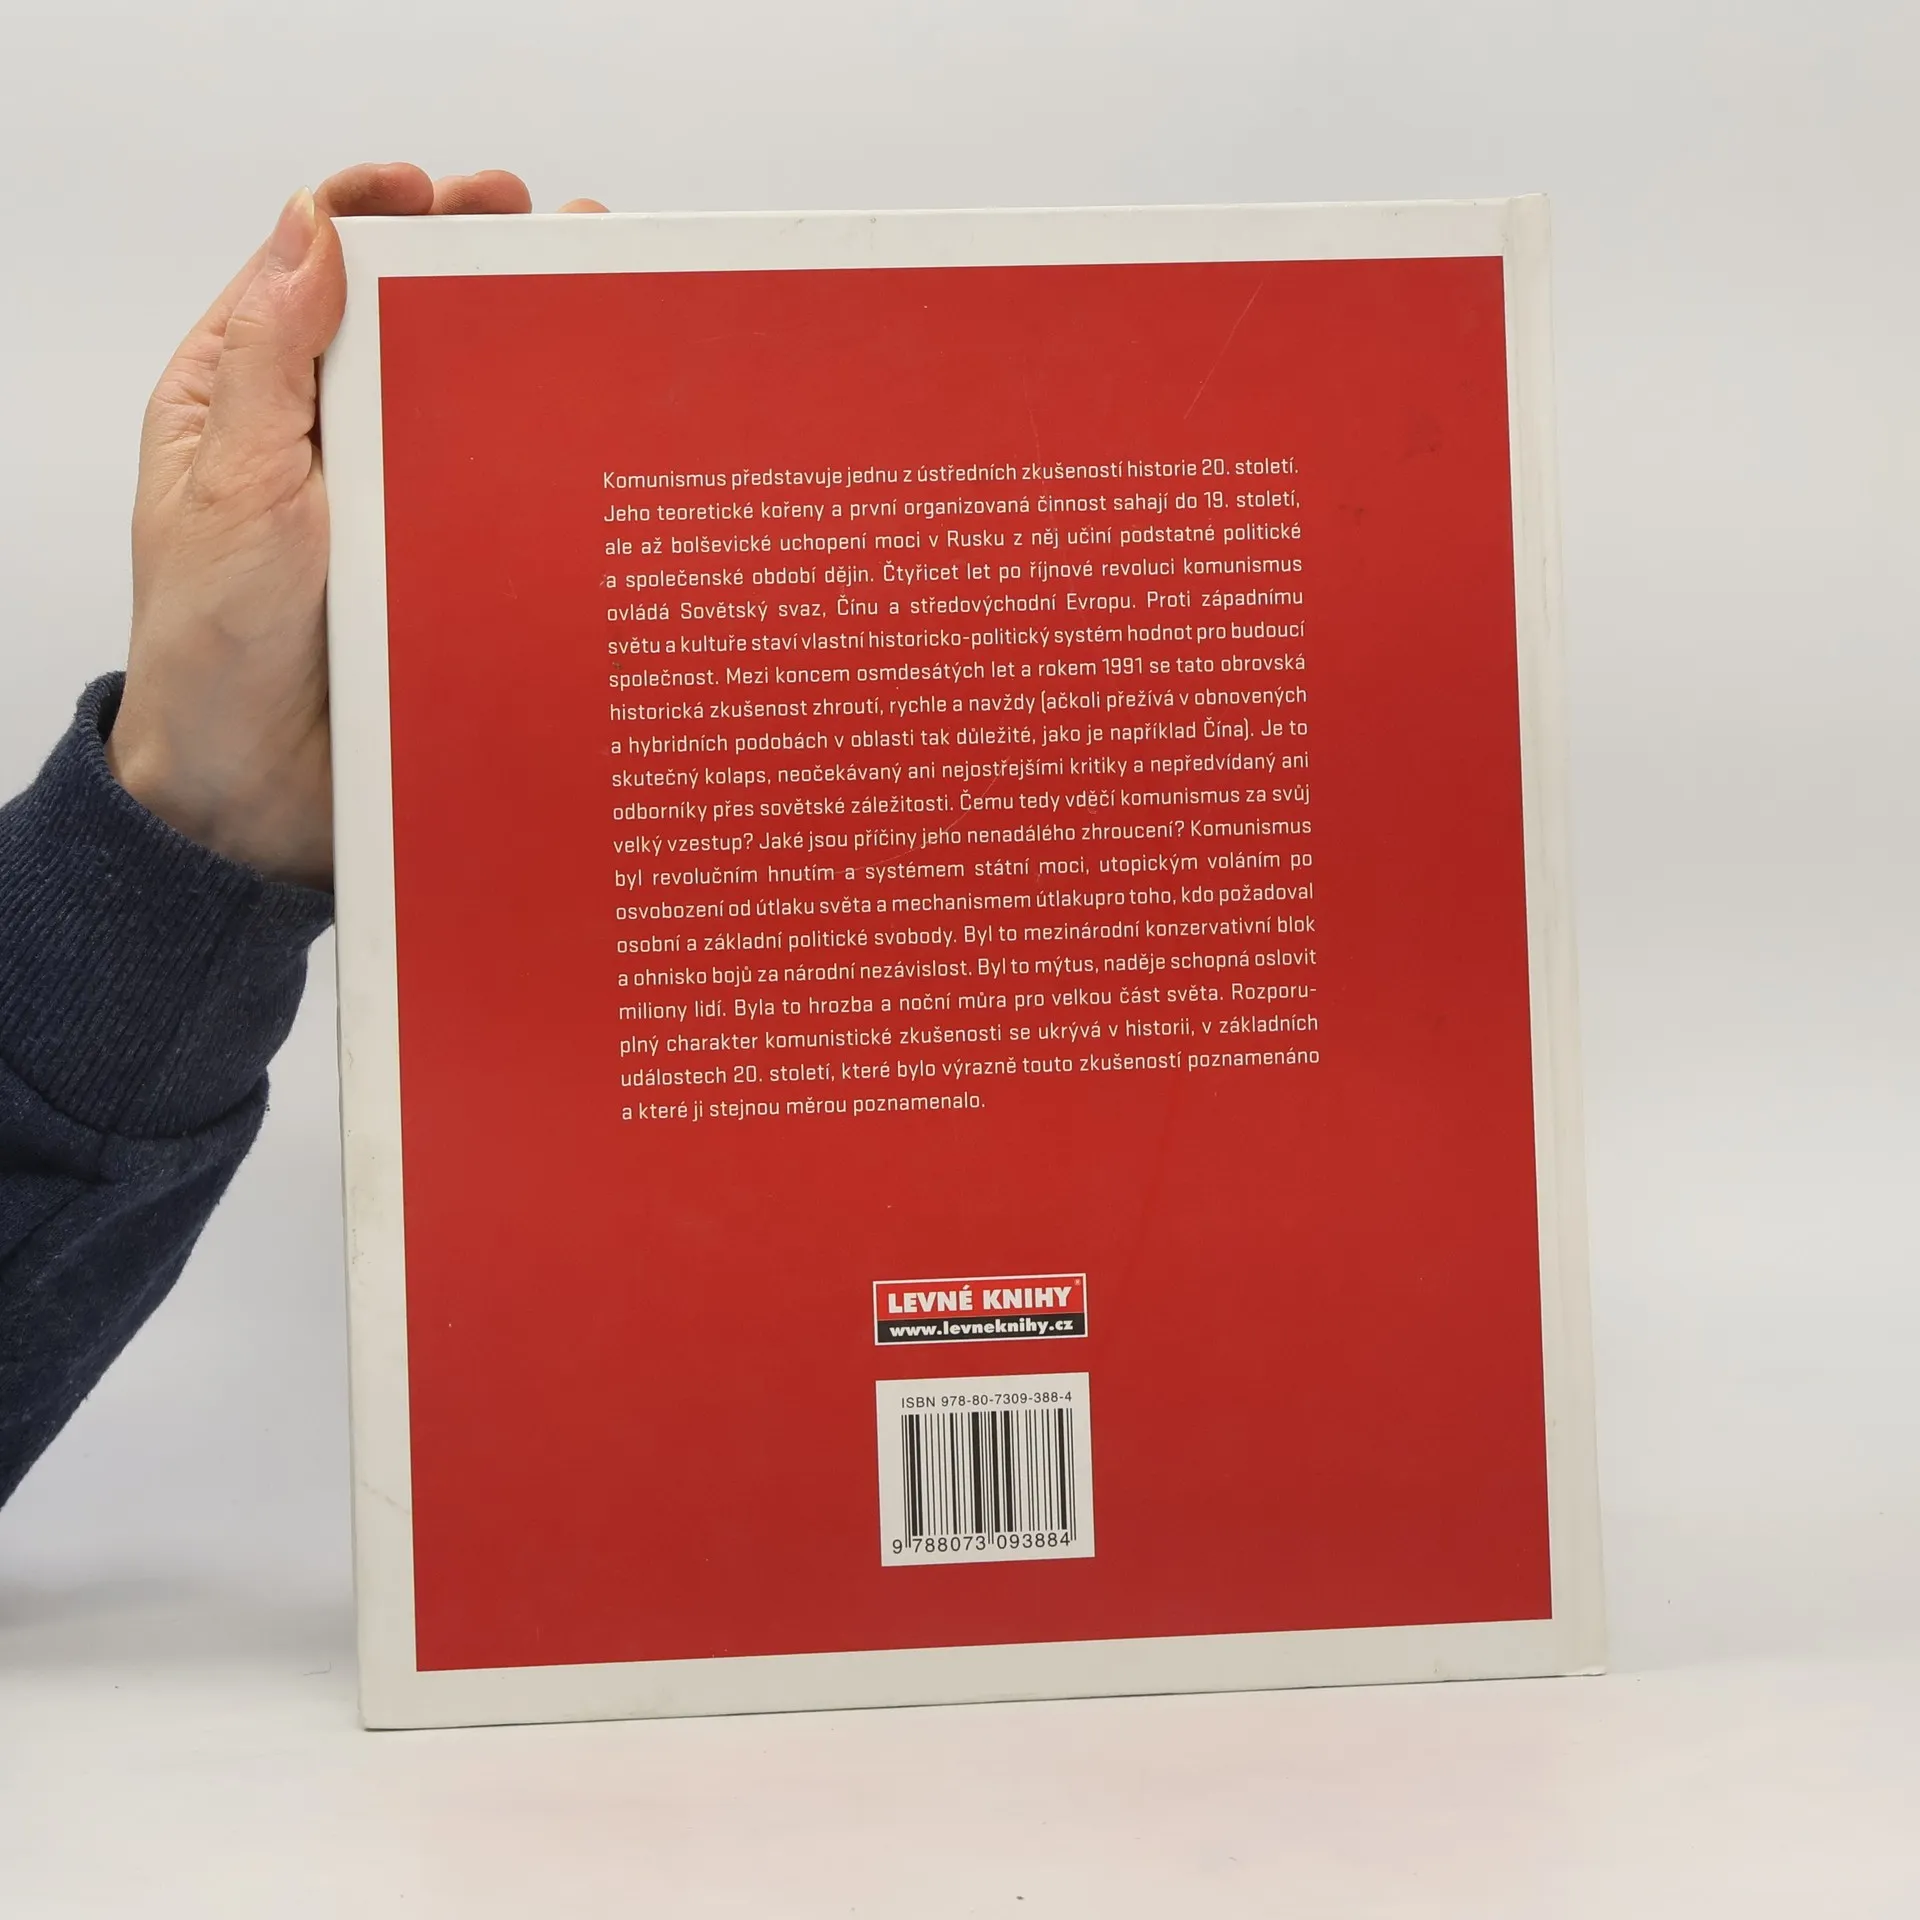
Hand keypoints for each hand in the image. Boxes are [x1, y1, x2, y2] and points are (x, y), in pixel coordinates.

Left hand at [108, 164, 606, 888]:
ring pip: (471, 406)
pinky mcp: (446, 569)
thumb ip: (271, 359)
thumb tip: (316, 229)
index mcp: (251, 397)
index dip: (376, 212)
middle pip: (409, 323)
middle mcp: (328, 439)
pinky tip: (602, 434)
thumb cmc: (212, 647)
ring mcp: (395, 504)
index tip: (439, 192)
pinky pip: (504, 499)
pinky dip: (550, 461)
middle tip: (556, 232)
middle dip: (481, 266)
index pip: (312, 268)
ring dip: (532, 356)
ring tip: (603, 307)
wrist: (255, 799)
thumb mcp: (232, 488)